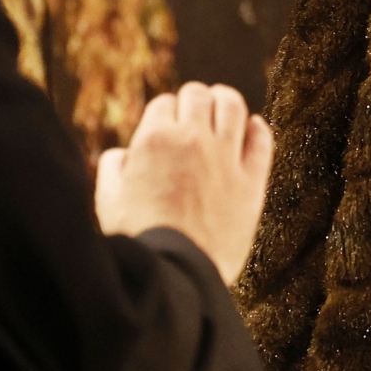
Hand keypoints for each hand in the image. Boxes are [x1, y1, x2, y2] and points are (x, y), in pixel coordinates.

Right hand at [94, 83, 273, 285]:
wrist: (174, 275)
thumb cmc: (137, 241)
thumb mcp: (108, 201)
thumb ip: (113, 169)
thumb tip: (121, 154)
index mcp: (154, 139)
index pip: (164, 103)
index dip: (165, 113)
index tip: (167, 127)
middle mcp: (193, 140)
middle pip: (198, 95)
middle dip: (193, 101)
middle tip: (194, 114)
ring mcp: (226, 158)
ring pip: (233, 106)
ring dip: (225, 102)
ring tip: (222, 107)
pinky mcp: (252, 182)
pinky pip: (262, 141)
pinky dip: (257, 129)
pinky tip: (253, 128)